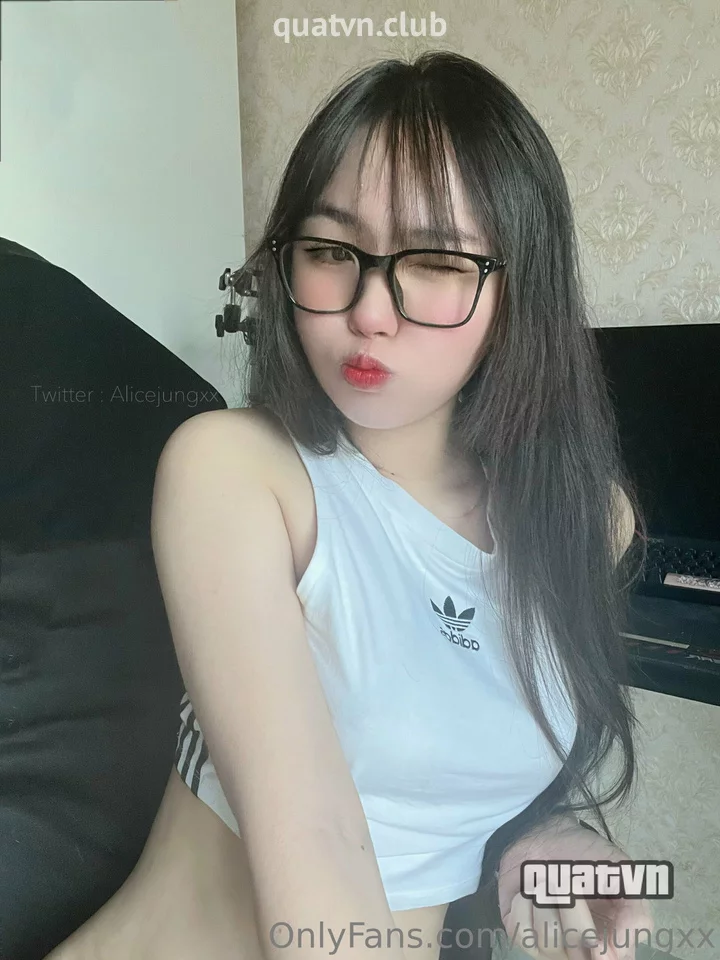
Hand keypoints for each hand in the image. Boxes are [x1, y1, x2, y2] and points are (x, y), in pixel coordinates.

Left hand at [496, 817, 654, 959]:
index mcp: (611, 941)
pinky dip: (524, 903)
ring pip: (547, 940)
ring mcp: (549, 944)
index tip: (599, 945)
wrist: (550, 835)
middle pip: (576, 949)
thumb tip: (620, 953)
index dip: (603, 957)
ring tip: (550, 880)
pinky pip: (521, 929)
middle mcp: (581, 949)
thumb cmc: (589, 857)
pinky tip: (530, 891)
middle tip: (571, 881)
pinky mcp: (522, 932)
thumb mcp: (622, 875)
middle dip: (572, 909)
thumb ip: (635, 911)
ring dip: (547, 900)